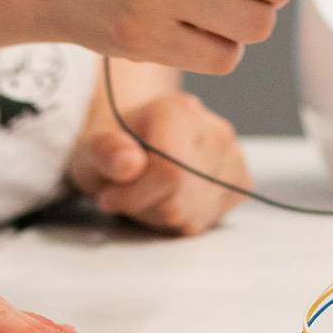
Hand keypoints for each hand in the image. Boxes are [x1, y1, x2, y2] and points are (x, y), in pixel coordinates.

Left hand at [69, 67, 247, 235]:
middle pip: (179, 199)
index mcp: (180, 111)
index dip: (133, 195)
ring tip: (149, 193)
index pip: (169, 172)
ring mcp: (233, 156)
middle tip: (128, 193)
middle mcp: (215, 130)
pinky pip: (208, 221)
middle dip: (145, 207)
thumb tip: (129, 164)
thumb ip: (105, 151)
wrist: (140, 141)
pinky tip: (172, 198)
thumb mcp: (92, 146)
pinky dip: (184, 219)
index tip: (109, 196)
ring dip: (162, 216)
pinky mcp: (240, 181)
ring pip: (193, 216)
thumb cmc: (117, 145)